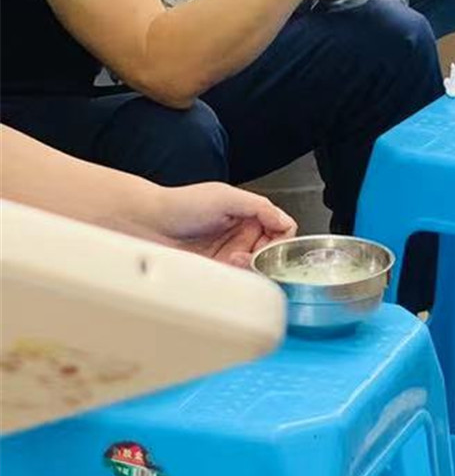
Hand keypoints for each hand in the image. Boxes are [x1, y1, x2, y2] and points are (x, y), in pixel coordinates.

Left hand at [134, 184, 295, 266]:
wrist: (148, 224)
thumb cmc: (181, 204)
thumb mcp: (226, 197)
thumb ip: (259, 207)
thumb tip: (285, 222)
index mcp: (248, 213)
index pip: (281, 229)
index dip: (281, 239)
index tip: (272, 245)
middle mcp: (241, 234)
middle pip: (272, 251)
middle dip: (266, 256)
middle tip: (253, 256)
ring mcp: (229, 253)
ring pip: (257, 267)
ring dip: (251, 266)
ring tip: (234, 260)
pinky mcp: (217, 270)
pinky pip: (237, 278)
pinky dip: (237, 276)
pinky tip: (226, 266)